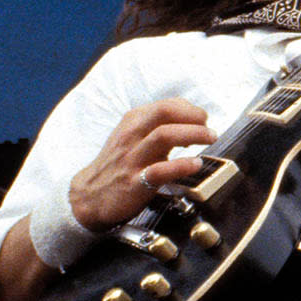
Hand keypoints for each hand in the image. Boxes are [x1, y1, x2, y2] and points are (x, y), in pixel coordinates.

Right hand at [69, 98, 215, 229]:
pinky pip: (160, 170)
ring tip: (210, 139)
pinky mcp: (134, 182)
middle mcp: (132, 136)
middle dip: (193, 116)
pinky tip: (195, 164)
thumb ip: (159, 126)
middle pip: (164, 113)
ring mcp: (132, 158)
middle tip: (210, 128)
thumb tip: (193, 120)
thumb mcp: (134, 136)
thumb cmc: (120, 163)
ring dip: (193, 134)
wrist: (90, 196)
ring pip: (164, 136)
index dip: (190, 109)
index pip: (166, 105)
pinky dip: (181, 165)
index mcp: (133, 122)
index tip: (202, 120)